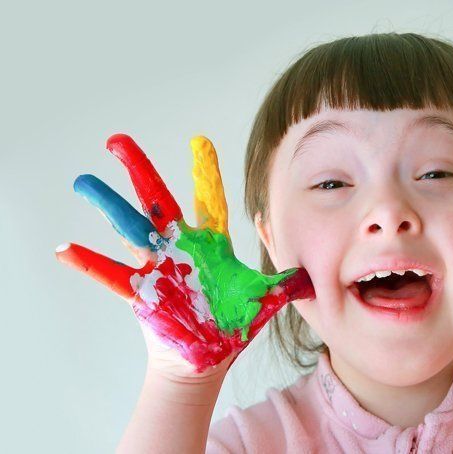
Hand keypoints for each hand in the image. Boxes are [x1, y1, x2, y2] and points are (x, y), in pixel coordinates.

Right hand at [56, 134, 313, 374]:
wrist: (208, 356)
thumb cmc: (233, 323)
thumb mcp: (264, 299)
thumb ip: (285, 284)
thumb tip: (313, 276)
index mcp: (210, 244)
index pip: (209, 200)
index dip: (204, 172)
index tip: (199, 140)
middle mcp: (180, 247)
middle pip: (157, 200)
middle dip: (139, 169)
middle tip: (118, 140)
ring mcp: (157, 266)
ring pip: (129, 228)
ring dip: (108, 205)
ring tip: (84, 182)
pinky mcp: (143, 291)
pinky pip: (112, 275)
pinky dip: (90, 263)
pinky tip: (66, 249)